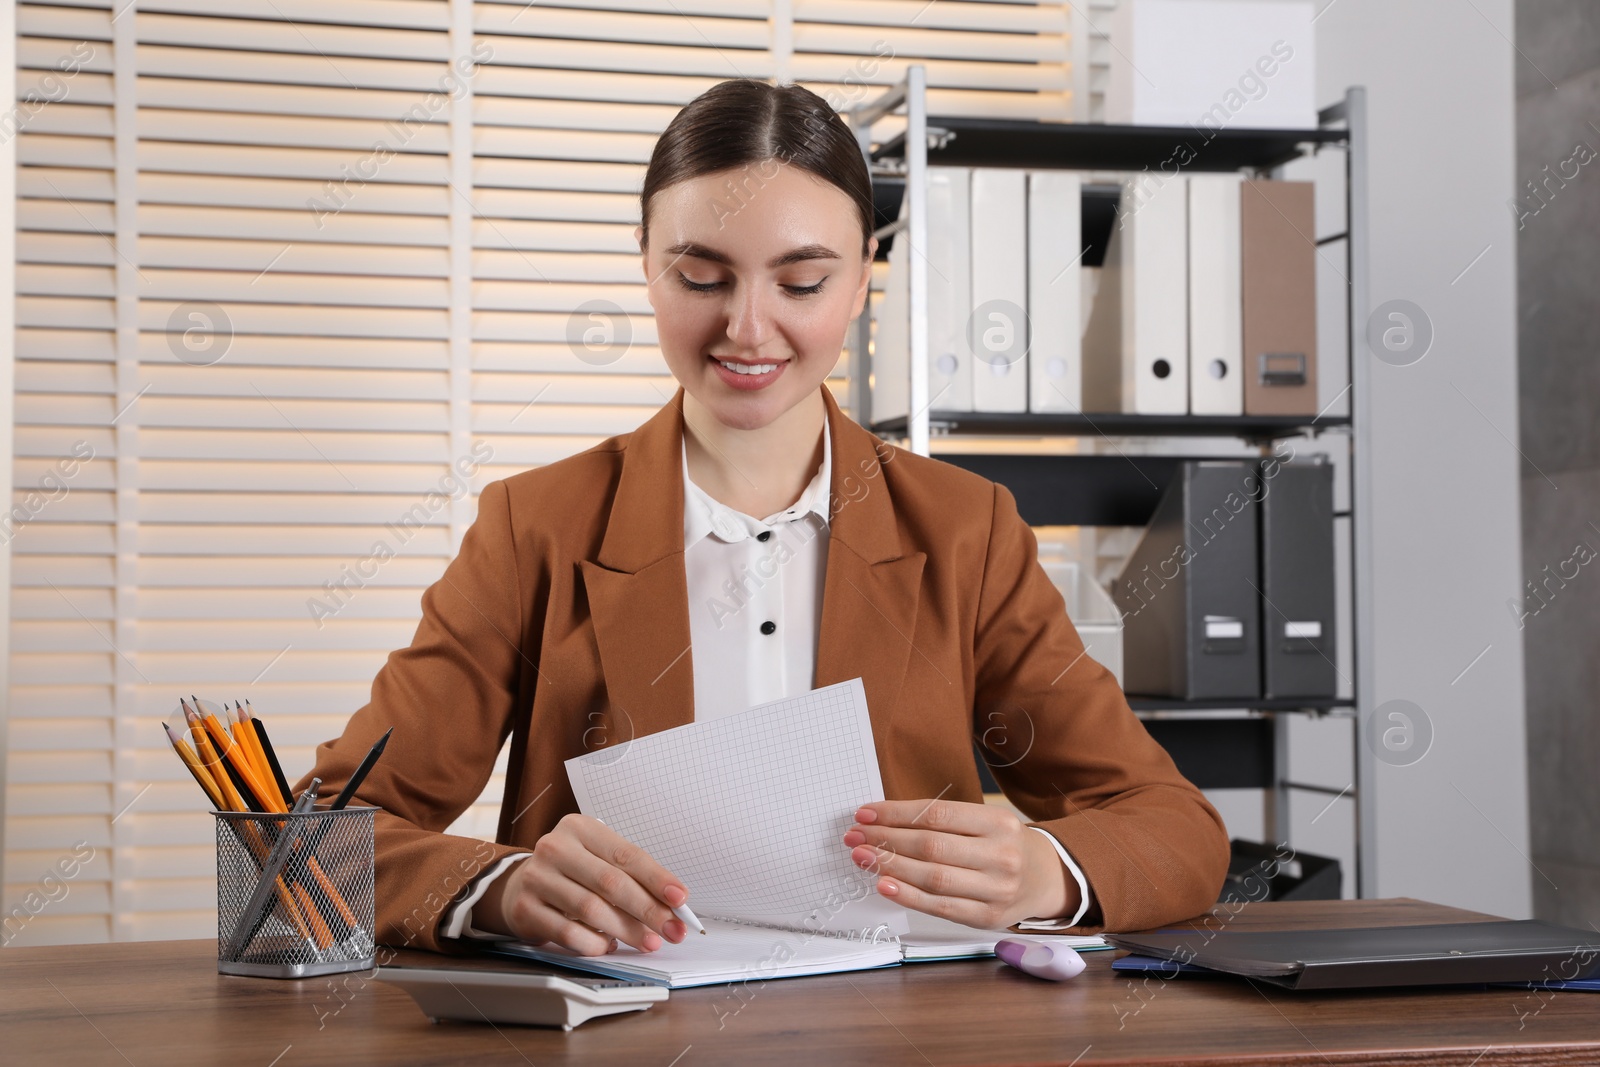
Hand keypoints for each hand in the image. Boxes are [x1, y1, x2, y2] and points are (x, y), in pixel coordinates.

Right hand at [475, 813, 689, 955]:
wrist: (518, 884)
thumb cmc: (571, 871)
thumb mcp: (597, 859)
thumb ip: (630, 876)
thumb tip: (671, 904)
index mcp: (579, 828)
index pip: (626, 854)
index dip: (656, 878)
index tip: (679, 898)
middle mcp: (555, 848)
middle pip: (611, 882)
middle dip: (647, 910)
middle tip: (671, 929)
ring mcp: (537, 878)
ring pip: (591, 909)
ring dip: (626, 930)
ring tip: (648, 941)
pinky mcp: (525, 909)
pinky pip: (568, 932)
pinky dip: (594, 942)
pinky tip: (609, 945)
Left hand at [842, 799, 1075, 929]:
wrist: (1047, 878)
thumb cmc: (1003, 844)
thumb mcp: (985, 821)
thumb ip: (943, 821)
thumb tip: (883, 820)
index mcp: (998, 822)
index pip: (937, 814)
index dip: (895, 813)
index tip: (864, 813)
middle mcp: (1000, 855)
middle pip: (931, 846)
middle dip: (885, 839)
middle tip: (854, 836)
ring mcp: (996, 890)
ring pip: (933, 877)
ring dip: (890, 867)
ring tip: (862, 857)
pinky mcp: (987, 917)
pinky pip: (940, 907)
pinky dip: (907, 896)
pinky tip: (883, 885)